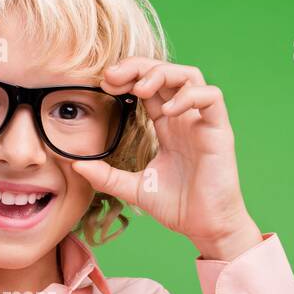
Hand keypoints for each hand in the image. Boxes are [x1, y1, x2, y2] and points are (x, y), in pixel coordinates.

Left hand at [71, 57, 262, 260]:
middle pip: (165, 71)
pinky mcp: (219, 131)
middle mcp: (184, 117)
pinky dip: (189, 96)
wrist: (205, 227)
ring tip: (140, 89)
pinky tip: (168, 111)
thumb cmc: (178, 206)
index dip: (127, 77)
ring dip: (163, 73)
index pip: (147, 86)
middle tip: (113, 77)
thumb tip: (75, 165)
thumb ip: (106, 176)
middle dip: (138, 67)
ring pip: (190, 76)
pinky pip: (211, 98)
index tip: (105, 84)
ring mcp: (202, 122)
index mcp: (166, 125)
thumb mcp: (133, 188)